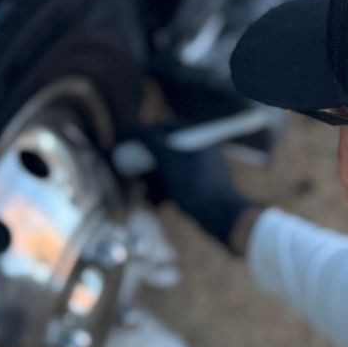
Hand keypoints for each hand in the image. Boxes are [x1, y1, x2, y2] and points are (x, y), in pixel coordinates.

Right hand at [138, 128, 255, 252]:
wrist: (223, 217)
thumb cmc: (198, 187)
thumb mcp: (170, 161)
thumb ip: (151, 142)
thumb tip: (135, 130)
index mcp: (196, 138)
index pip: (162, 129)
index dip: (141, 135)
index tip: (124, 143)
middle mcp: (198, 150)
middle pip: (163, 151)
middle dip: (144, 162)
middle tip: (128, 170)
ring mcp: (199, 170)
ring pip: (166, 170)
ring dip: (151, 179)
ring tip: (141, 192)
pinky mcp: (198, 188)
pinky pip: (174, 184)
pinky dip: (162, 191)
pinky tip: (153, 202)